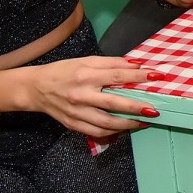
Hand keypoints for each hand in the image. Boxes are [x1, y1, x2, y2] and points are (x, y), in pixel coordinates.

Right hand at [27, 56, 156, 136]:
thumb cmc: (63, 72)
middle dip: (137, 107)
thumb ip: (111, 63)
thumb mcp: (86, 60)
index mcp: (85, 75)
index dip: (139, 77)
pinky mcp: (73, 125)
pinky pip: (97, 132)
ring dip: (129, 124)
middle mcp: (81, 95)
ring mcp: (77, 112)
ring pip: (107, 123)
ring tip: (145, 121)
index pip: (117, 76)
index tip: (157, 76)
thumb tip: (136, 65)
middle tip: (155, 109)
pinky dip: (114, 132)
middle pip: (114, 104)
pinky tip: (125, 128)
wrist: (36, 88)